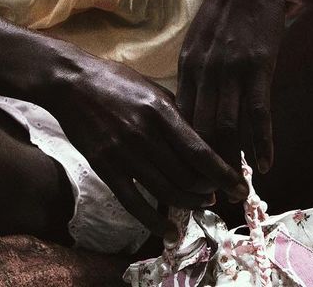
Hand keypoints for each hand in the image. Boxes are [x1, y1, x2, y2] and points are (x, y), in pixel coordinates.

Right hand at [43, 55, 247, 237]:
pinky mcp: (105, 167)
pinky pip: (135, 203)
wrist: (72, 82)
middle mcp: (145, 133)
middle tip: (219, 193)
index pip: (200, 150)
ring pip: (166, 191)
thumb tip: (203, 137)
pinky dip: (155, 222)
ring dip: (190, 203)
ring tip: (202, 203)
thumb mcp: (152, 88)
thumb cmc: (116, 81)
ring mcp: (124, 153)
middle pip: (187, 175)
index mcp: (160, 110)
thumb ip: (176, 113)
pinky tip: (170, 231)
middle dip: (209, 190)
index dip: (223, 173)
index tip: (240, 186)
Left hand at [176, 0, 286, 176]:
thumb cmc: (230, 7)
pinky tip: (264, 163)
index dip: (180, 153)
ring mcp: (229, 68)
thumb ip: (198, 70)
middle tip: (205, 200)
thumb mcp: (203, 38)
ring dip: (231, 162)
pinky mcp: (256, 64)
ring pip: (225, 126)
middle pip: (199, 129)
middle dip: (200, 167)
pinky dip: (260, 140)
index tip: (181, 180)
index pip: (179, 119)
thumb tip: (195, 105)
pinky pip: (256, 111)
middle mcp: (203, 69)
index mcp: (187, 64)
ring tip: (236, 191)